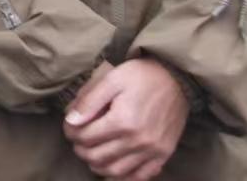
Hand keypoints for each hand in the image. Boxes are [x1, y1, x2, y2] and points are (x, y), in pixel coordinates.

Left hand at [63, 58, 189, 179]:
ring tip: (92, 153)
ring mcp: (153, 150)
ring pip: (116, 171)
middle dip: (81, 149)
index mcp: (122, 121)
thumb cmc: (141, 76)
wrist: (177, 78)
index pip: (85, 137)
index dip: (70, 132)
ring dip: (98, 165)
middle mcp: (138, 141)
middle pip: (97, 157)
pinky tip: (114, 166)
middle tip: (78, 140)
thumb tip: (71, 121)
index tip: (70, 125)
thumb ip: (89, 101)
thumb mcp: (111, 79)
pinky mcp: (164, 154)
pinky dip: (124, 176)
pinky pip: (141, 176)